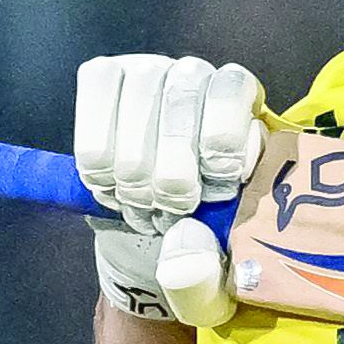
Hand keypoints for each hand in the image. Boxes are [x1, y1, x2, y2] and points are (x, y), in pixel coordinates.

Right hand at [76, 54, 264, 326]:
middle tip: (172, 211)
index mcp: (247, 104)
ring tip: (141, 205)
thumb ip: (209, 272)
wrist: (157, 232)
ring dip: (133, 173)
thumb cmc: (205, 242)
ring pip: (135, 112)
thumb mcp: (219, 273)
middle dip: (172, 171)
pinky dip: (99, 162)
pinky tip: (110, 185)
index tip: (216, 191)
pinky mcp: (107, 76)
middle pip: (182, 100)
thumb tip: (186, 237)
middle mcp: (201, 76)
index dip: (220, 143)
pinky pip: (96, 102)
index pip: (232, 91)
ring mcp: (153, 71)